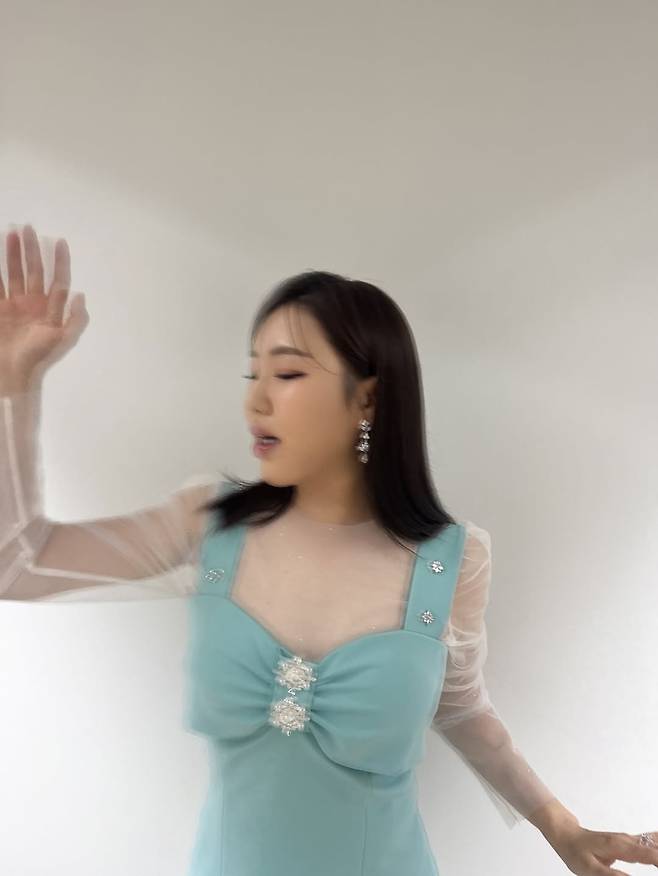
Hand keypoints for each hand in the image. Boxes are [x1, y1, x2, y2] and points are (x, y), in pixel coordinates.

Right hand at [0, 224, 88, 385]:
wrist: (11, 374)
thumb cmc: (39, 357)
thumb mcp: (64, 340)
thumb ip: (76, 319)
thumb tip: (80, 294)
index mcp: (51, 309)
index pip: (58, 280)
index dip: (60, 262)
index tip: (60, 241)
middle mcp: (33, 304)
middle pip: (33, 271)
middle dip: (31, 250)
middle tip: (27, 228)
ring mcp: (13, 305)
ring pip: (14, 273)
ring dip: (13, 254)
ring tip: (11, 233)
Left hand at [549, 824, 657, 874]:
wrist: (567, 835)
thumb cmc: (575, 852)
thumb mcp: (588, 869)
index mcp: (620, 846)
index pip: (650, 855)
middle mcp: (628, 841)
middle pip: (656, 847)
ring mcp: (630, 840)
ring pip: (655, 843)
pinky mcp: (629, 842)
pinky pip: (651, 842)